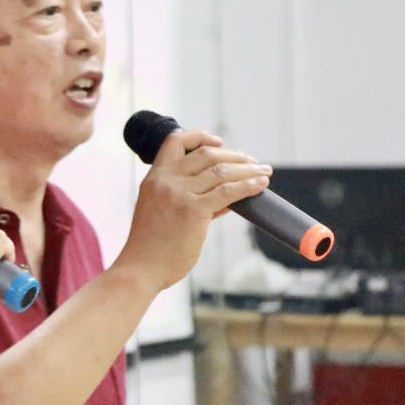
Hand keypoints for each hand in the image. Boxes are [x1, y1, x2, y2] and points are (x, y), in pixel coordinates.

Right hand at [118, 129, 270, 290]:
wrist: (141, 268)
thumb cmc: (151, 246)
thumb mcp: (161, 212)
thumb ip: (188, 199)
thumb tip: (225, 197)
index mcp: (154, 178)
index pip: (175, 142)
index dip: (200, 136)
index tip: (219, 141)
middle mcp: (166, 181)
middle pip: (206, 154)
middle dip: (234, 156)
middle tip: (252, 163)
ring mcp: (179, 194)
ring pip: (221, 171)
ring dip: (248, 169)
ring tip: (264, 173)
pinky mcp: (193, 211)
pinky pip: (228, 192)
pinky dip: (248, 186)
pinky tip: (260, 186)